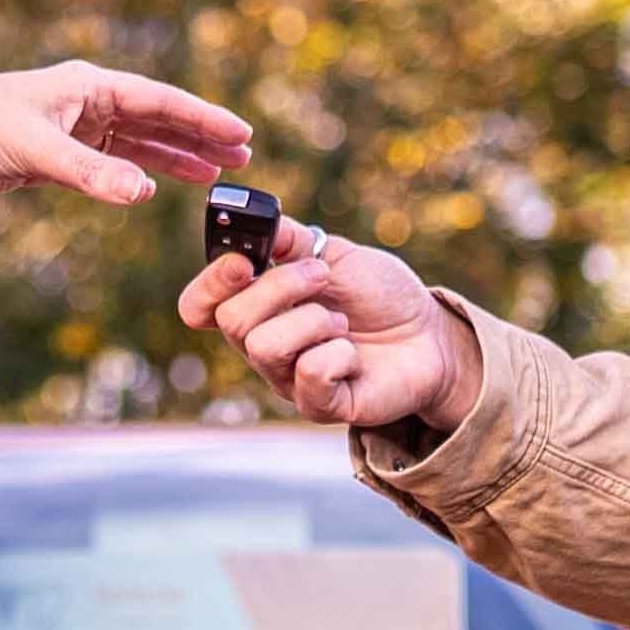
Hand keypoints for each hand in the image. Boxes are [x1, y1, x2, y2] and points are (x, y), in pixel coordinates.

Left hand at [0, 62, 250, 206]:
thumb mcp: (35, 150)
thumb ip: (92, 174)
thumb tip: (145, 193)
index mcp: (86, 84)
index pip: (159, 99)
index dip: (202, 117)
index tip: (241, 133)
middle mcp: (84, 99)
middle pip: (155, 117)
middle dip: (198, 136)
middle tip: (242, 156)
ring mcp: (71, 126)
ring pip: (136, 140)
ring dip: (174, 155)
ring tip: (215, 173)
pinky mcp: (55, 152)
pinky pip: (111, 160)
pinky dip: (137, 171)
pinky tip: (157, 184)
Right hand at [178, 219, 484, 430]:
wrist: (430, 333)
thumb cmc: (379, 296)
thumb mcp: (335, 255)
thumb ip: (291, 241)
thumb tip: (257, 224)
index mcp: (258, 306)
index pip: (199, 305)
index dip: (209, 285)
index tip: (243, 262)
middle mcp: (263, 345)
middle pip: (232, 321)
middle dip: (282, 287)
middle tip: (324, 278)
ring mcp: (289, 379)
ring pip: (264, 347)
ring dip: (313, 320)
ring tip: (342, 323)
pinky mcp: (320, 405)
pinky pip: (309, 374)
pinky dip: (338, 353)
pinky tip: (354, 355)